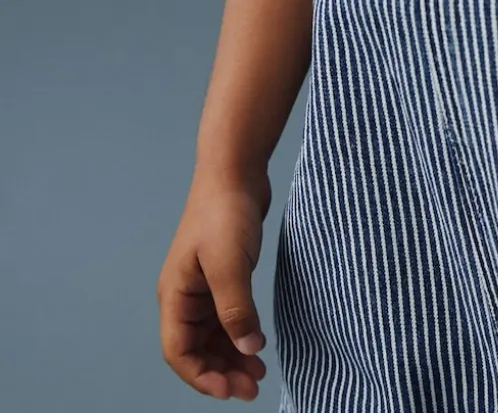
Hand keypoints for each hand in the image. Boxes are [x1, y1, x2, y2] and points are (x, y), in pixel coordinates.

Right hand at [158, 172, 271, 400]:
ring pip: (213, 335)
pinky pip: (227, 317)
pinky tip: (259, 343)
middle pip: (196, 348)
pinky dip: (240, 334)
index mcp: (175, 294)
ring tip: (260, 374)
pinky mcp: (223, 275)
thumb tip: (248, 349)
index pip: (178, 351)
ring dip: (232, 356)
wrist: (236, 169)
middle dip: (221, 372)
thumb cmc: (225, 212)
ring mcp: (203, 285)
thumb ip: (236, 308)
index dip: (202, 376)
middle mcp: (185, 294)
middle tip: (254, 388)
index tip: (232, 390)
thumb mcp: (229, 263)